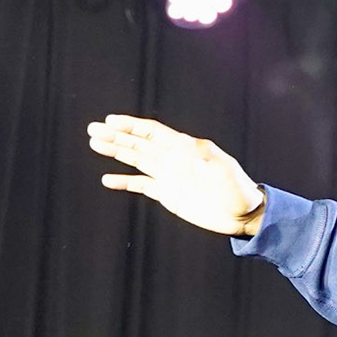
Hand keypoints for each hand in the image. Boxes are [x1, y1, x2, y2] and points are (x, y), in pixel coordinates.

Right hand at [86, 114, 264, 235]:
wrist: (243, 214)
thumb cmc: (238, 188)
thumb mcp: (224, 168)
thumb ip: (204, 154)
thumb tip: (184, 142)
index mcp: (186, 148)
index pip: (153, 132)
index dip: (131, 125)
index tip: (110, 121)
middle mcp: (174, 159)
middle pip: (139, 143)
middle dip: (116, 136)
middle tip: (93, 129)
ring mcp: (169, 176)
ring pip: (137, 160)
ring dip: (116, 152)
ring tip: (95, 144)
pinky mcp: (168, 195)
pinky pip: (141, 185)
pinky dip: (124, 182)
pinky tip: (108, 179)